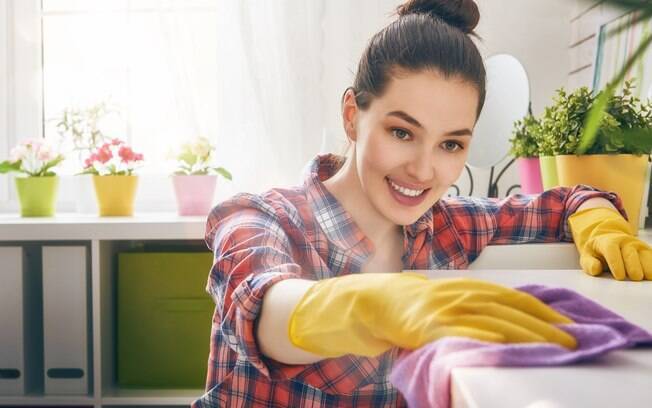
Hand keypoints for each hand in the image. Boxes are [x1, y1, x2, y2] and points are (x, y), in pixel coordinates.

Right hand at [288, 272, 575, 357]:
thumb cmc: (407, 304)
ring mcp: (443, 309)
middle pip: (508, 308)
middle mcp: (458, 293)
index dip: (539, 309)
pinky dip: (481, 337)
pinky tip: (500, 344)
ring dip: (524, 334)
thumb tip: (502, 318)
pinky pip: (460, 332)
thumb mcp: (442, 298)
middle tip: (570, 339)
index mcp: (463, 286)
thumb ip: (468, 305)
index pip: (510, 296)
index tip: (563, 322)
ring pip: (492, 320)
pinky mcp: (427, 326)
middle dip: (542, 324)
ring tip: (550, 348)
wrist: (368, 301)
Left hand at [569, 207, 651, 280]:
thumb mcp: (588, 256)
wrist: (609, 240)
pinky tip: (651, 276)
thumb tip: (595, 269)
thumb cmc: (598, 252)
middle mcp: (625, 241)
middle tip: (634, 278)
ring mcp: (638, 245)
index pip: (612, 250)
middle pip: (631, 253)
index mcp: (608, 241)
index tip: (619, 277)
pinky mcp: (647, 250)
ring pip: (645, 255)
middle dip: (633, 266)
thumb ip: (589, 263)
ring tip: (645, 278)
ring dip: (647, 267)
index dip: (616, 263)